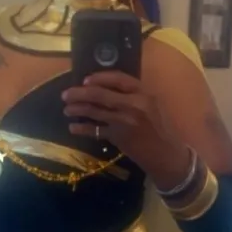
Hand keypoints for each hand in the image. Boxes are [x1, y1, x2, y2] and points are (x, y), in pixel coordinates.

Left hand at [62, 71, 188, 181]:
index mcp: (143, 93)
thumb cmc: (159, 127)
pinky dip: (82, 129)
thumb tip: (104, 87)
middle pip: (100, 94)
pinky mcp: (118, 137)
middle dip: (79, 93)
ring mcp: (124, 121)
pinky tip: (73, 128)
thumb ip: (132, 95)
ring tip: (66, 109)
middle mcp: (133, 105)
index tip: (85, 79)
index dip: (99, 77)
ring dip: (77, 109)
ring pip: (94, 111)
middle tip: (66, 95)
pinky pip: (95, 131)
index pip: (117, 79)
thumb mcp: (151, 104)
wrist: (165, 153)